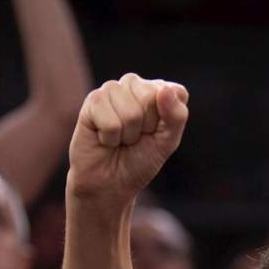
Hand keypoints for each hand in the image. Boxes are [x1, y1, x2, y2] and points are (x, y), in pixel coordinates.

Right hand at [67, 74, 189, 204]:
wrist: (110, 183)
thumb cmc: (140, 161)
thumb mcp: (168, 142)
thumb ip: (176, 116)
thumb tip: (164, 89)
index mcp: (157, 90)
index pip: (176, 92)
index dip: (168, 121)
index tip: (156, 133)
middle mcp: (134, 84)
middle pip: (151, 97)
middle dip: (146, 127)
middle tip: (135, 138)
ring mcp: (112, 90)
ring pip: (130, 113)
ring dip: (127, 135)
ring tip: (120, 139)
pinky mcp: (92, 101)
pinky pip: (110, 122)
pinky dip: (110, 139)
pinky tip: (105, 139)